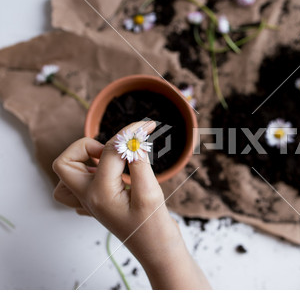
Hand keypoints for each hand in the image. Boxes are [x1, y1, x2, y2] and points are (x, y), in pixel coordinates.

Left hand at [52, 121, 210, 288]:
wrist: (157, 251)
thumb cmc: (154, 227)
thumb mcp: (150, 192)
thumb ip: (139, 163)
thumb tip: (132, 139)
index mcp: (100, 194)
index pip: (109, 151)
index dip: (129, 134)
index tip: (146, 126)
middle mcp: (89, 197)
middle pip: (65, 163)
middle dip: (87, 147)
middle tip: (113, 151)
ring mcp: (90, 202)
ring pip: (66, 175)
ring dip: (82, 161)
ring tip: (107, 162)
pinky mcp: (97, 204)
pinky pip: (77, 187)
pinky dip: (88, 175)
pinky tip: (110, 176)